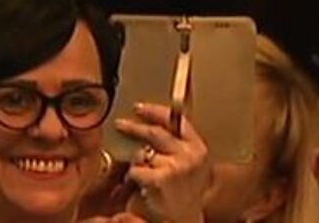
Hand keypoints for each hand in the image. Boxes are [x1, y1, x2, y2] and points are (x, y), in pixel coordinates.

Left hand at [113, 102, 210, 222]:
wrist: (183, 221)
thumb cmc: (182, 194)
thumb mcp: (187, 165)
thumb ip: (175, 144)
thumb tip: (150, 122)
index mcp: (198, 148)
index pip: (177, 120)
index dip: (155, 111)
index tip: (139, 107)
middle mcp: (190, 155)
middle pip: (155, 132)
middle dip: (134, 127)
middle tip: (120, 124)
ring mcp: (176, 166)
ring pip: (142, 153)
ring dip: (137, 163)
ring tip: (142, 176)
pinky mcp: (161, 178)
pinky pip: (136, 169)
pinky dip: (133, 177)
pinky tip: (139, 185)